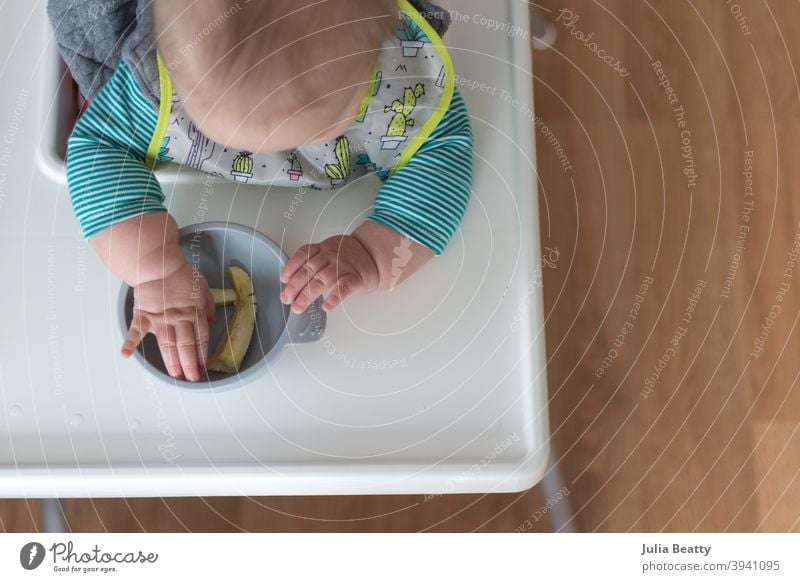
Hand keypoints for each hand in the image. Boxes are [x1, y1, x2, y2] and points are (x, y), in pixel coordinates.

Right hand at [121, 262, 214, 380]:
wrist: (159, 264)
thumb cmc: (181, 274)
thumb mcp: (202, 286)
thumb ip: (207, 304)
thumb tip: (211, 319)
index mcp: (194, 313)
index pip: (201, 338)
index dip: (202, 354)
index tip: (203, 368)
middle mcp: (179, 319)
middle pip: (186, 345)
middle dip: (190, 363)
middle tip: (191, 378)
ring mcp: (160, 319)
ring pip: (167, 344)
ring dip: (171, 361)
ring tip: (175, 375)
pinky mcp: (144, 315)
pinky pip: (136, 331)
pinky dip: (129, 342)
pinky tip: (125, 355)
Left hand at [279, 235, 380, 312]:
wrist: (375, 254)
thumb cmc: (350, 257)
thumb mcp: (329, 251)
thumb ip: (313, 261)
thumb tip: (291, 280)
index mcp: (322, 249)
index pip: (303, 255)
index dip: (291, 267)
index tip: (283, 279)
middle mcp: (331, 256)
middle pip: (309, 270)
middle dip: (295, 286)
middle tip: (286, 298)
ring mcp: (343, 267)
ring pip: (323, 280)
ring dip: (308, 295)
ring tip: (299, 306)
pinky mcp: (355, 278)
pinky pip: (344, 287)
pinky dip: (335, 297)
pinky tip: (327, 306)